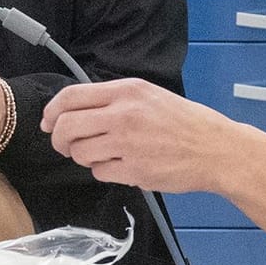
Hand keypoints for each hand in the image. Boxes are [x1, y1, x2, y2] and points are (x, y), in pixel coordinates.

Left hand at [43, 79, 234, 192]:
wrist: (217, 150)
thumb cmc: (187, 124)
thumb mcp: (150, 96)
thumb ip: (115, 101)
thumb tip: (76, 112)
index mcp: (126, 92)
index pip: (70, 97)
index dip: (51, 112)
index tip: (48, 122)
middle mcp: (123, 114)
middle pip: (66, 126)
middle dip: (58, 139)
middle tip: (65, 145)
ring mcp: (127, 144)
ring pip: (80, 152)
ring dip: (84, 157)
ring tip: (104, 155)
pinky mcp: (133, 171)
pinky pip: (100, 172)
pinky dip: (105, 172)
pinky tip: (123, 166)